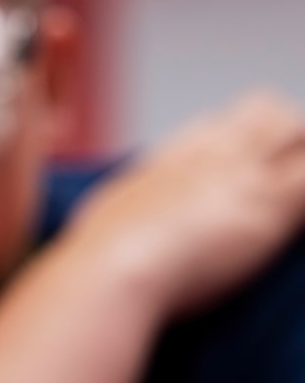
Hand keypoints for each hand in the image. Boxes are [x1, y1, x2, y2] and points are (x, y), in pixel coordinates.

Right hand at [62, 90, 304, 323]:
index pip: (229, 121)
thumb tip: (116, 219)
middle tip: (280, 185)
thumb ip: (130, 208)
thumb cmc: (98, 256)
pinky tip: (296, 226)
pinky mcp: (271, 207)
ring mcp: (246, 175)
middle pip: (273, 113)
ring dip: (300, 162)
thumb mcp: (110, 214)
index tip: (245, 170)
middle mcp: (216, 152)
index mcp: (176, 154)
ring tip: (285, 205)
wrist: (109, 270)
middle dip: (285, 141)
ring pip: (301, 134)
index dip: (245, 139)